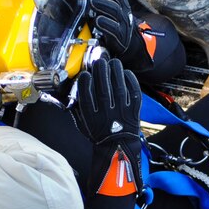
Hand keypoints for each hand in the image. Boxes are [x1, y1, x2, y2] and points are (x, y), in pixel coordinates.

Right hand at [73, 57, 142, 190]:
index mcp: (92, 118)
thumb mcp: (84, 124)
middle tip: (100, 61)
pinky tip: (126, 73)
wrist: (118, 147)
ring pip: (119, 89)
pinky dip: (131, 82)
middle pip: (103, 90)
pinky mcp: (134, 111)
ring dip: (116, 72)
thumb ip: (78, 108)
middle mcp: (107, 115)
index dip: (85, 83)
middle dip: (101, 72)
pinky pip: (133, 94)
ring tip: (113, 62)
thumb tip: (73, 91)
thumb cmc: (100, 133)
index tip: (86, 74)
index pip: (86, 97)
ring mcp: (122, 113)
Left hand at [88, 0, 152, 71]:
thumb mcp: (109, 6)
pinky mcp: (119, 38)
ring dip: (103, 4)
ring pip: (115, 11)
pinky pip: (114, 30)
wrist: (130, 46)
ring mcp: (122, 23)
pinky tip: (98, 20)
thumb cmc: (113, 23)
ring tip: (93, 0)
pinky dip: (106, 24)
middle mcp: (123, 9)